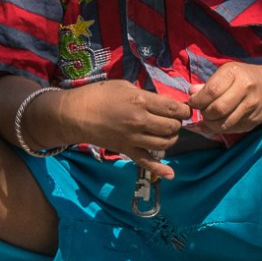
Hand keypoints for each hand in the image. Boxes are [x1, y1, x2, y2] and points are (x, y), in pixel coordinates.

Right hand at [60, 80, 190, 178]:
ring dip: (171, 138)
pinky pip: (147, 162)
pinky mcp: (127, 150)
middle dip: (178, 122)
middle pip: (172, 126)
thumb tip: (161, 103)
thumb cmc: (99, 95)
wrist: (76, 115)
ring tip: (168, 132)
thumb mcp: (124, 86)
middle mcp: (140, 121)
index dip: (184, 108)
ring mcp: (134, 138)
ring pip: (165, 143)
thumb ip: (145, 95)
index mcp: (140, 101)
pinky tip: (170, 174)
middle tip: (174, 119)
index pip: (173, 108)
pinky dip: (160, 170)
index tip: (184, 108)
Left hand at [188, 62, 261, 134]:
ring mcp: (251, 107)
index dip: (197, 100)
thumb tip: (191, 93)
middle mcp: (245, 89)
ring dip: (210, 124)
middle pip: (217, 109)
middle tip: (201, 111)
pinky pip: (231, 129)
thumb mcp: (227, 73)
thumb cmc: (245, 77)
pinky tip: (214, 124)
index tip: (192, 102)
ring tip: (207, 118)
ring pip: (224, 123)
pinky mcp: (254, 121)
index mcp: (235, 73)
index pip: (211, 91)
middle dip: (204, 114)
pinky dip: (219, 130)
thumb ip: (209, 84)